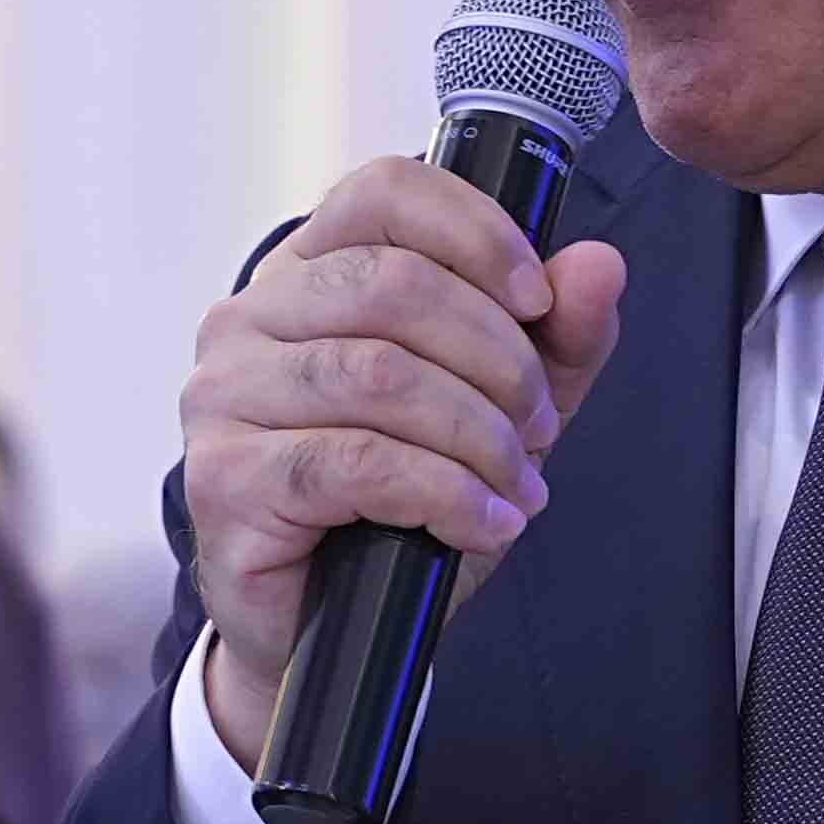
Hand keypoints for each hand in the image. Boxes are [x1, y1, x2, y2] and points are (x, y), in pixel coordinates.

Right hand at [180, 158, 634, 771]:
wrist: (332, 630)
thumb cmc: (402, 504)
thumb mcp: (502, 411)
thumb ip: (555, 339)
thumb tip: (597, 266)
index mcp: (309, 273)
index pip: (385, 193)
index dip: (476, 233)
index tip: (538, 302)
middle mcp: (249, 318)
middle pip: (392, 285)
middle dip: (497, 359)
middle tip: (540, 428)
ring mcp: (225, 396)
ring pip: (379, 375)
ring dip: (477, 436)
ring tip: (516, 486)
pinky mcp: (225, 478)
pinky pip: (357, 463)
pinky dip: (445, 494)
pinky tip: (482, 524)